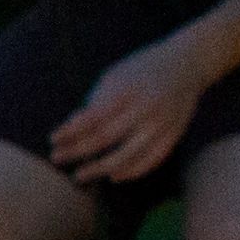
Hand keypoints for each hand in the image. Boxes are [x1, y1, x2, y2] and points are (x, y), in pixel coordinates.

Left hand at [45, 38, 205, 186]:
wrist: (187, 63)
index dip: (70, 131)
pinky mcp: (175, 133)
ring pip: (128, 155)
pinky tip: (113, 176)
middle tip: (57, 159)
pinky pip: (152, 159)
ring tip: (80, 175)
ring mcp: (162, 123)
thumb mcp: (114, 76)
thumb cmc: (140, 69)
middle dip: (77, 151)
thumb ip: (95, 100)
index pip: (92, 117)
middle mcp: (146, 107)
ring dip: (100, 168)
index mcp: (127, 90)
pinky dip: (132, 171)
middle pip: (106, 138)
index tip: (52, 139)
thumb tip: (71, 127)